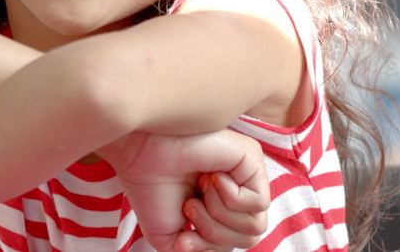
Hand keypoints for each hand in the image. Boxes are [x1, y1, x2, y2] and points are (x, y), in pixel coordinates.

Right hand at [100, 129, 269, 251]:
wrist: (140, 157)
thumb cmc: (153, 191)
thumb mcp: (174, 239)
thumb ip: (202, 251)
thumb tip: (221, 249)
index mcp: (225, 208)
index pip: (237, 242)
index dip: (209, 247)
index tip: (182, 237)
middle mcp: (240, 190)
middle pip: (250, 237)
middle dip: (214, 233)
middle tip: (190, 206)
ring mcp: (248, 175)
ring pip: (256, 224)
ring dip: (218, 214)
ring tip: (198, 190)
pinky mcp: (252, 159)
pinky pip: (259, 202)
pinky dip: (229, 197)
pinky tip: (210, 176)